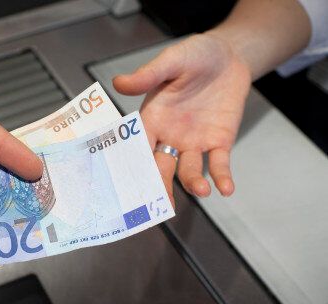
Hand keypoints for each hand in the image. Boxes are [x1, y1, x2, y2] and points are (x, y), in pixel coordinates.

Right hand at [113, 34, 251, 203]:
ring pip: (189, 170)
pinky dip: (222, 177)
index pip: (137, 147)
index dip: (132, 165)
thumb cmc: (194, 55)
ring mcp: (194, 141)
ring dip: (193, 182)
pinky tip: (226, 188)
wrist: (228, 56)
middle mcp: (169, 136)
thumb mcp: (171, 61)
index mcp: (151, 119)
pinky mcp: (219, 142)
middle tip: (157, 204)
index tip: (127, 184)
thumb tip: (119, 82)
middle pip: (160, 166)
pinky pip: (219, 164)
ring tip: (201, 191)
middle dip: (158, 186)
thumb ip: (148, 75)